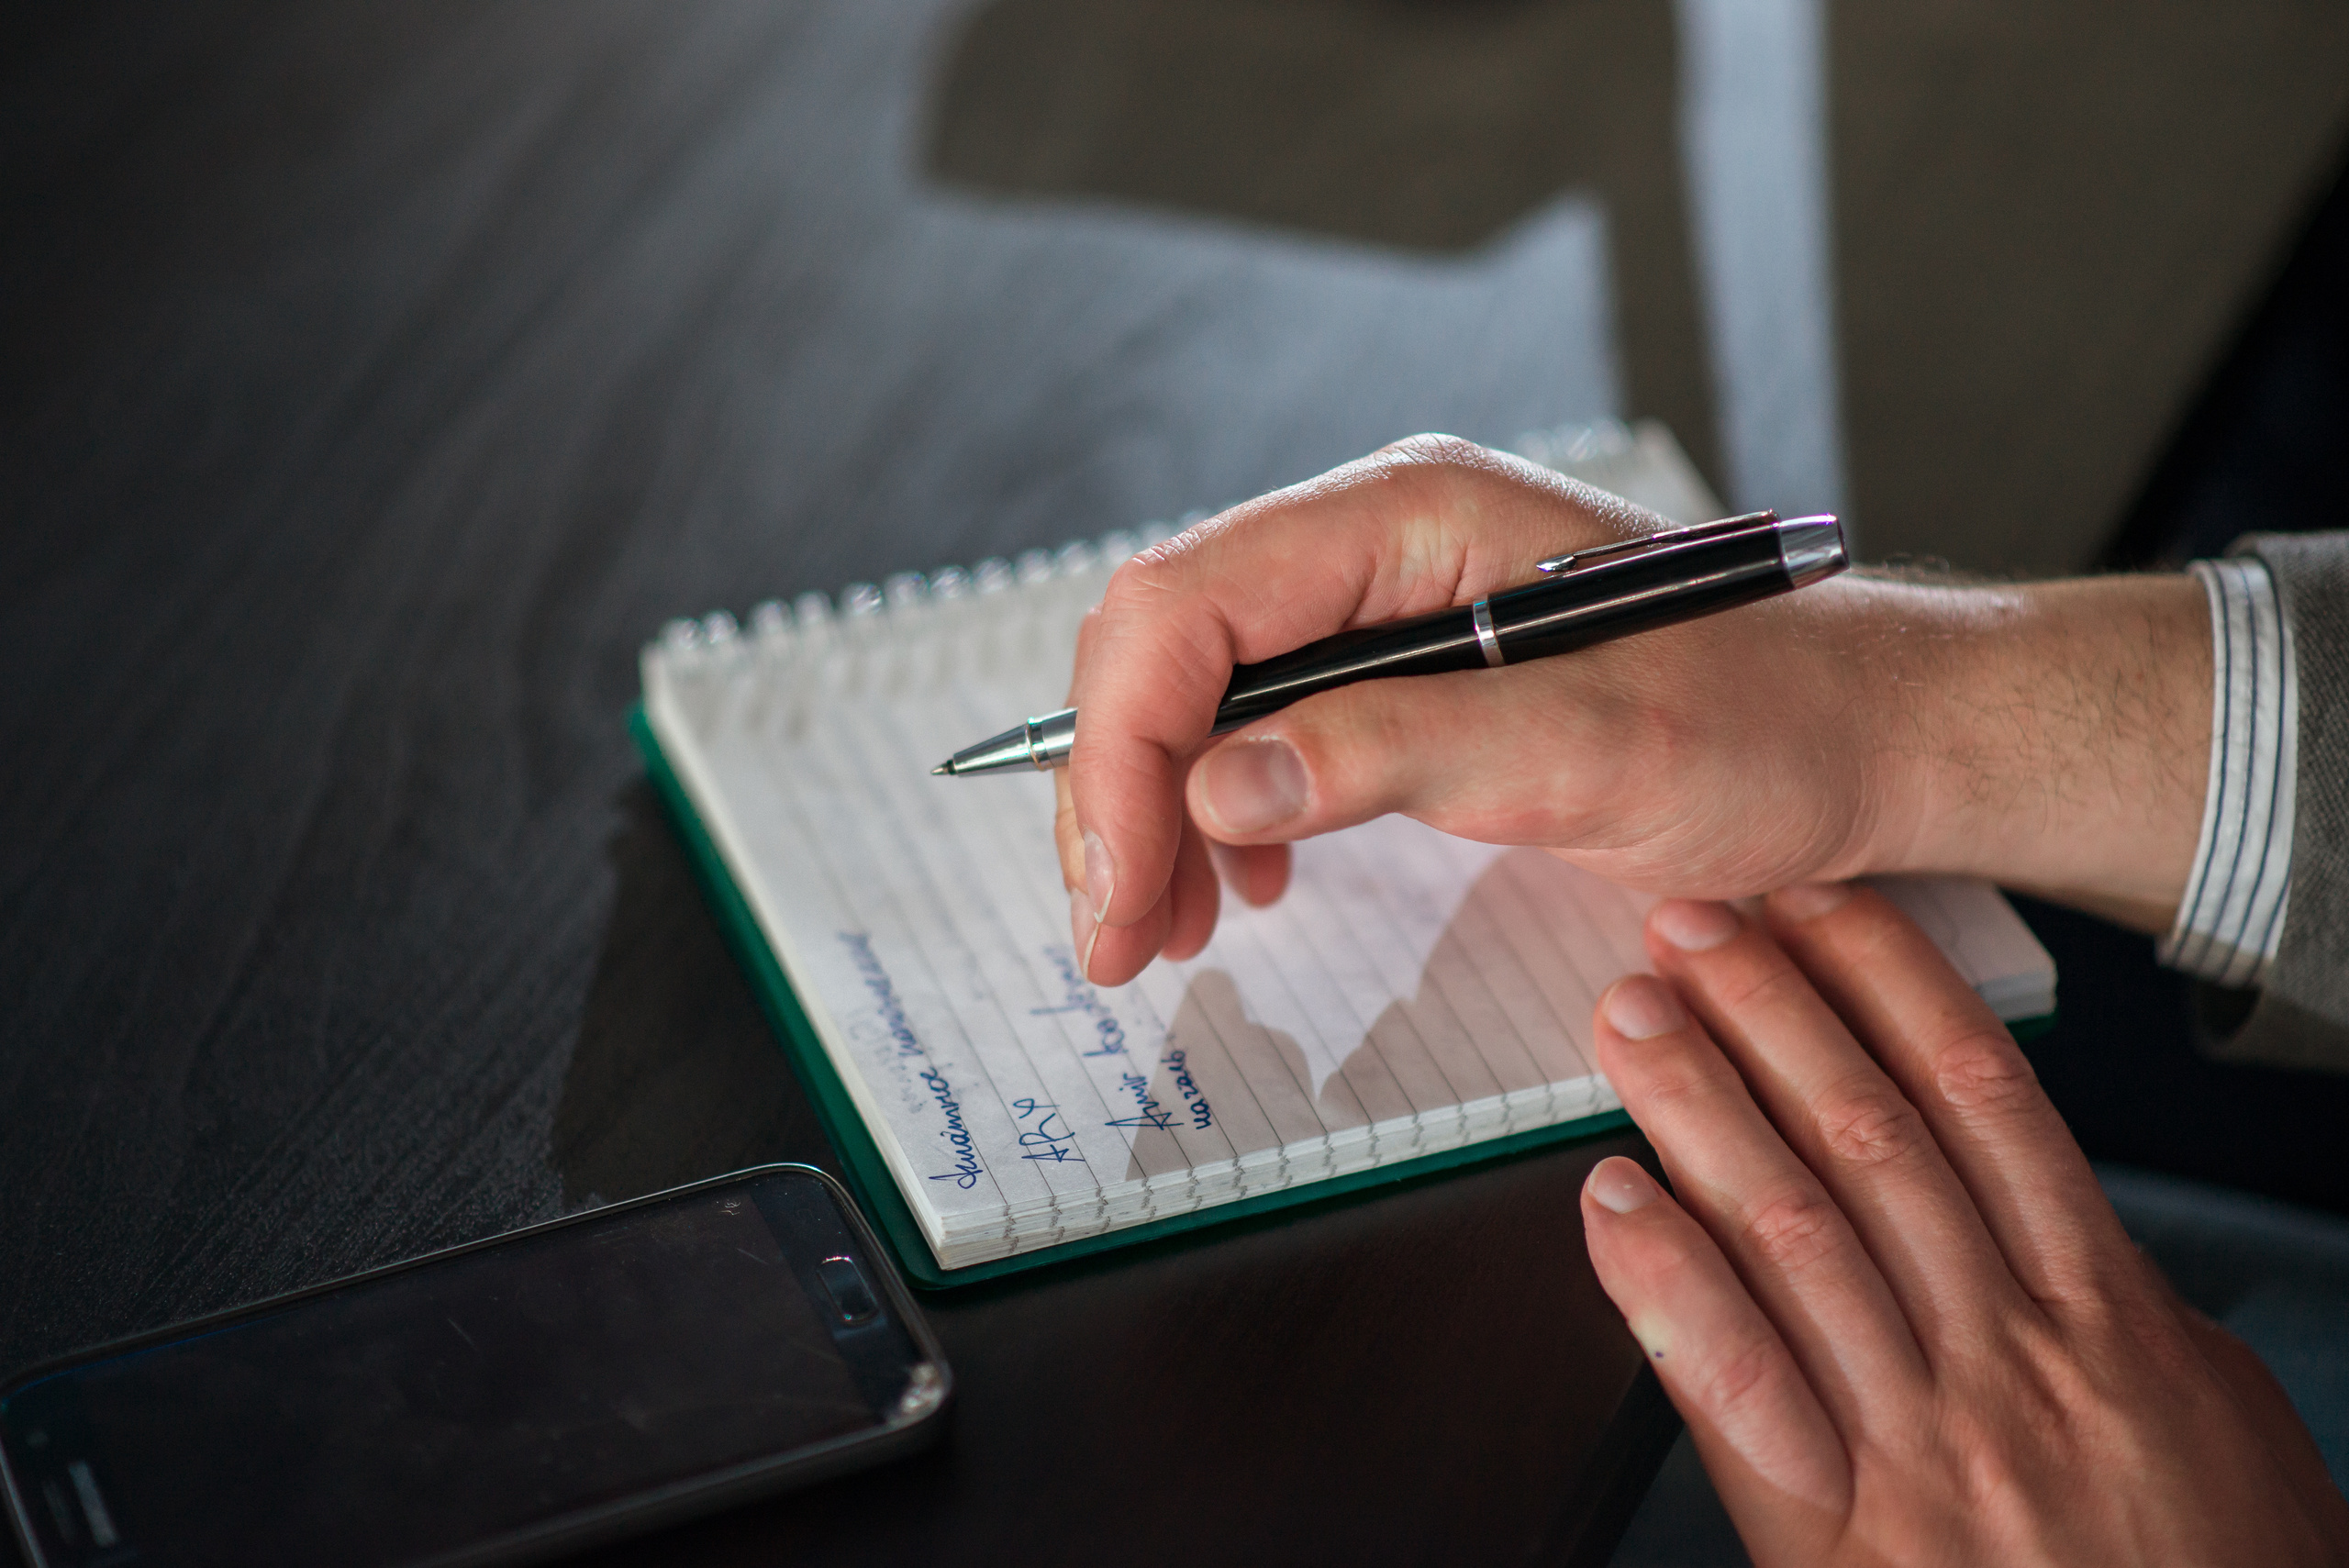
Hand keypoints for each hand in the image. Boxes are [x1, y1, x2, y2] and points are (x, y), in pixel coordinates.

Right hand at [1054, 434, 2210, 984]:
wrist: (1875, 734)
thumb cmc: (1770, 726)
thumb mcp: (1592, 750)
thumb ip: (1395, 751)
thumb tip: (1214, 786)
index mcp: (1409, 516)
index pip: (1183, 610)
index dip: (1124, 759)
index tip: (1125, 899)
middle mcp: (1377, 539)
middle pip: (1164, 644)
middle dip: (1118, 792)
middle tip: (1123, 940)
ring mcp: (1385, 599)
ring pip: (1195, 688)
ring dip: (1156, 809)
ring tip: (1166, 928)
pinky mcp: (1406, 666)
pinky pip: (1259, 720)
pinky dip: (1221, 809)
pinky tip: (1250, 881)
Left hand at [1581, 884, 2348, 1565]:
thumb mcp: (2214, 1420)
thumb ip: (2123, 1304)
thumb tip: (2045, 1207)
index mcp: (2103, 1310)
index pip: (1982, 1097)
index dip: (1887, 985)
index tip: (1815, 908)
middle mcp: (2007, 1354)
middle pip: (1871, 1137)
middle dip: (1769, 1015)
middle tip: (1689, 926)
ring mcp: (1921, 1443)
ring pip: (1795, 1230)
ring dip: (1700, 1109)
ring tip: (1632, 1019)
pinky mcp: (1837, 1535)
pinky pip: (1737, 1386)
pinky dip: (1665, 1284)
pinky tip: (1609, 1201)